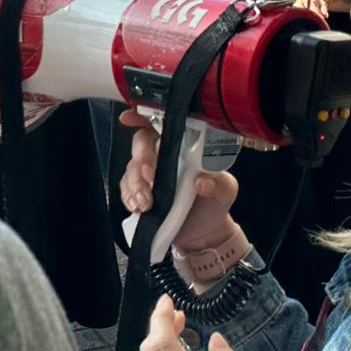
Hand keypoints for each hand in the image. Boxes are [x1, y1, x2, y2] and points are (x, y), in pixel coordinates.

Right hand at [118, 108, 239, 253]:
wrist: (204, 233)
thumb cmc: (214, 203)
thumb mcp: (225, 191)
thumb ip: (219, 183)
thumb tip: (201, 182)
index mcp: (183, 145)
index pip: (161, 122)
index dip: (142, 116)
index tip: (130, 119)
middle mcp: (162, 155)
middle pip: (141, 143)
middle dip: (142, 157)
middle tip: (150, 175)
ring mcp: (147, 174)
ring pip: (131, 168)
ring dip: (135, 184)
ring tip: (147, 203)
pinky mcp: (139, 193)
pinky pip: (125, 189)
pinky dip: (129, 197)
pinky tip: (138, 207)